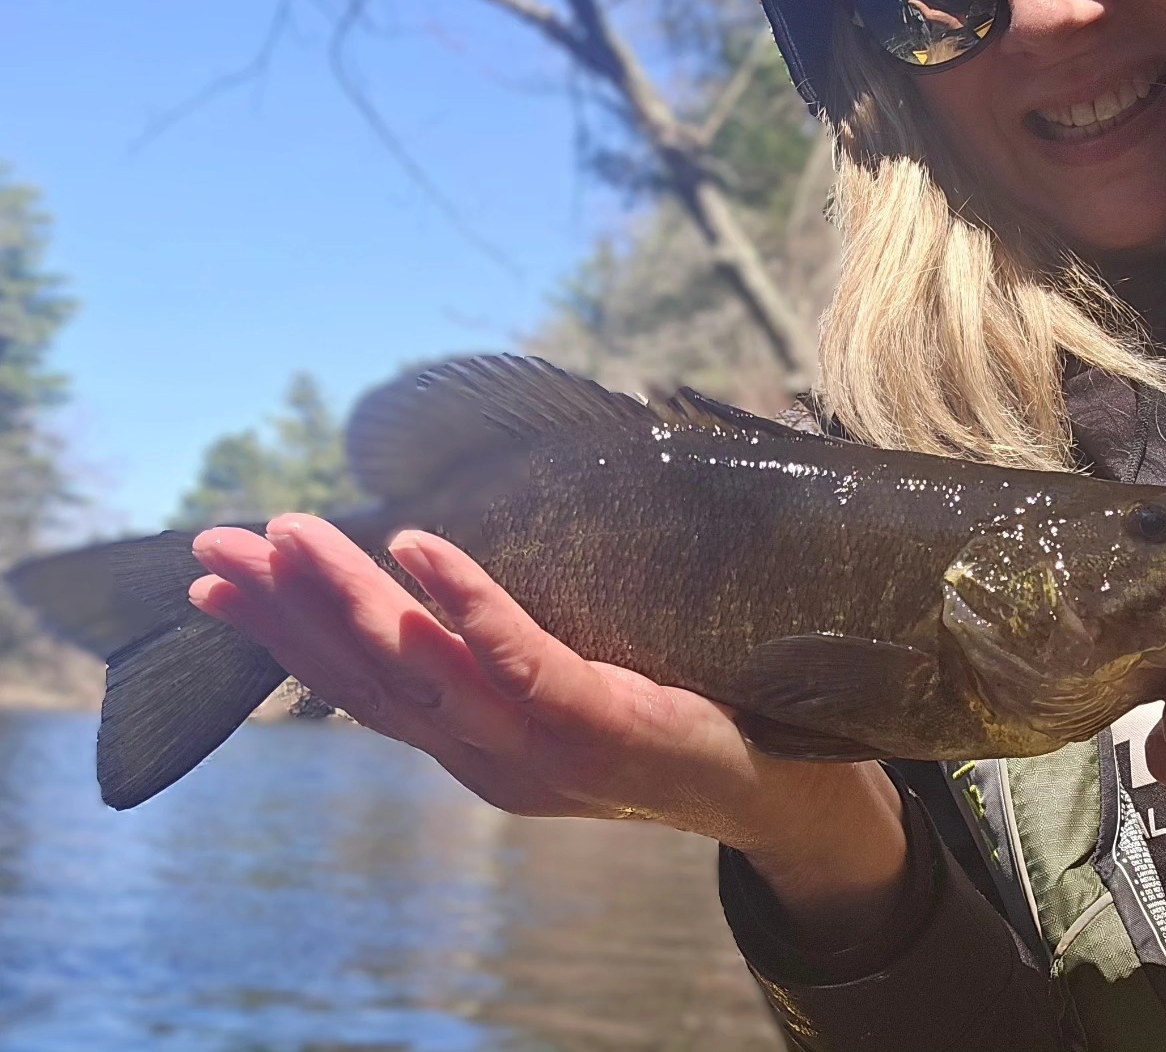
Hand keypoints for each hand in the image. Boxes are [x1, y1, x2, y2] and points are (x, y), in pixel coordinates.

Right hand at [189, 515, 906, 945]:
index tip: (219, 582)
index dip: (286, 638)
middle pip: (369, 681)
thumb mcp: (574, 683)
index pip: (362, 689)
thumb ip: (512, 641)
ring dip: (350, 601)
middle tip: (215, 545)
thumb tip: (462, 556)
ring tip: (290, 535)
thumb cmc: (677, 715)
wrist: (788, 791)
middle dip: (286, 612)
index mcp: (477, 745)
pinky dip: (464, 607)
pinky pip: (520, 663)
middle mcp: (490, 757)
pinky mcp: (601, 725)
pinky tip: (420, 549)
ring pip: (424, 673)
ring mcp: (541, 750)